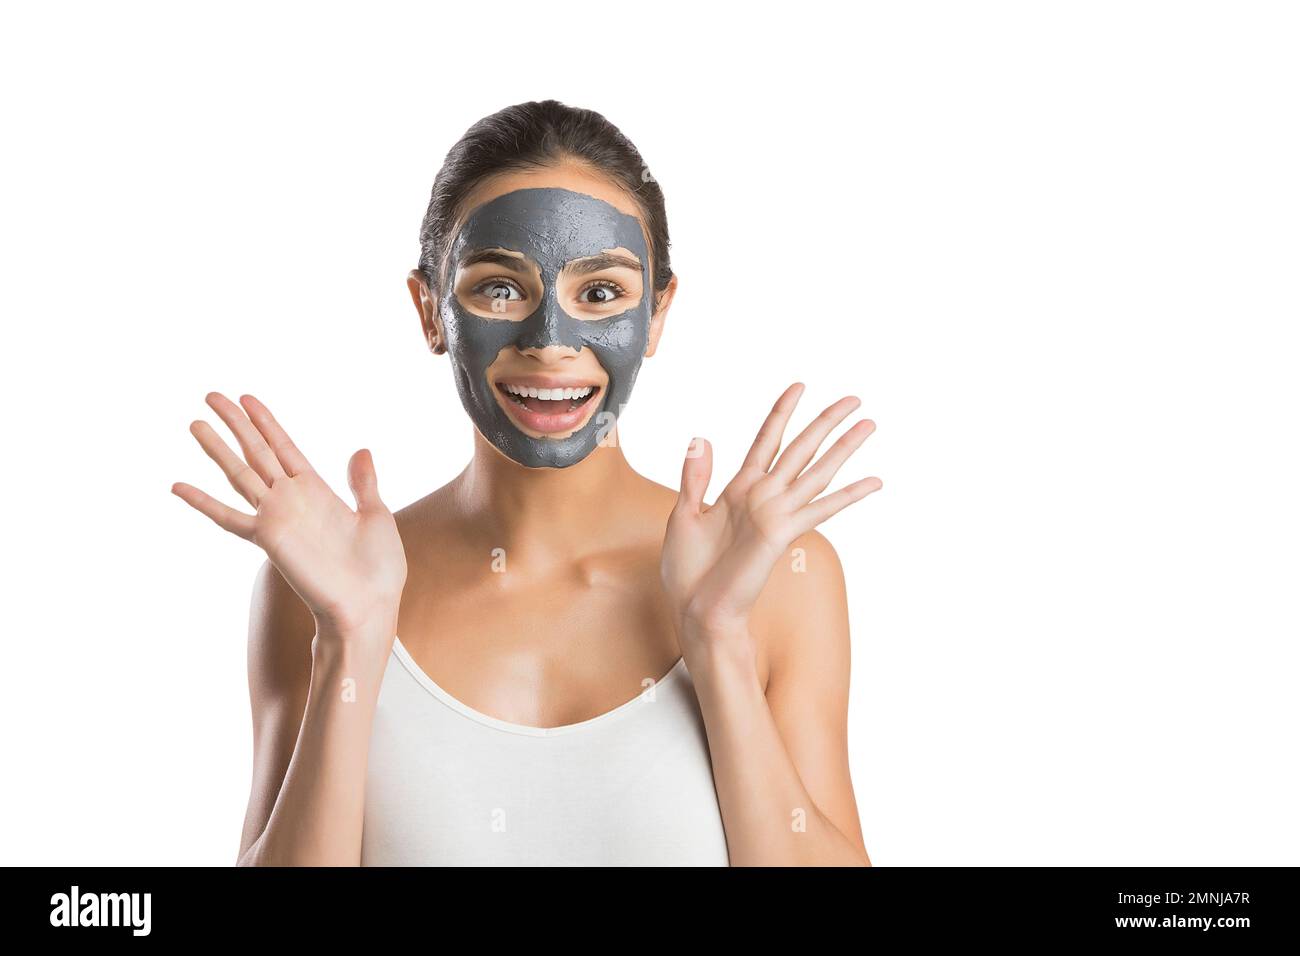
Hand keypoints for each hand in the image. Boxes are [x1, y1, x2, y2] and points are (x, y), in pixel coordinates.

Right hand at [172, 392, 407, 640]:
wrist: (370, 604)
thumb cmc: (378, 568)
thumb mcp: (376, 515)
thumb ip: (362, 483)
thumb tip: (361, 450)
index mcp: (318, 491)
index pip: (284, 447)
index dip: (266, 423)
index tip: (247, 398)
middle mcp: (292, 500)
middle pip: (257, 452)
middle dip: (236, 424)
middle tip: (212, 395)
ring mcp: (278, 517)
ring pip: (240, 474)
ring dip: (218, 449)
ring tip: (195, 422)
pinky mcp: (268, 538)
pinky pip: (229, 518)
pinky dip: (203, 502)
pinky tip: (178, 486)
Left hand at [660, 382, 880, 649]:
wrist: (696, 608)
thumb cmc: (688, 571)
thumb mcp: (683, 516)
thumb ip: (694, 477)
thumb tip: (700, 437)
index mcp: (738, 488)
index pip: (766, 440)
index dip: (782, 413)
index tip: (799, 387)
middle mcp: (763, 496)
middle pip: (800, 448)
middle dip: (826, 422)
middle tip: (854, 399)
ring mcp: (776, 513)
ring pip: (817, 470)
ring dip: (844, 447)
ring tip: (868, 424)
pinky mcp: (783, 533)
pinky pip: (821, 507)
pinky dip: (849, 494)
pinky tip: (873, 482)